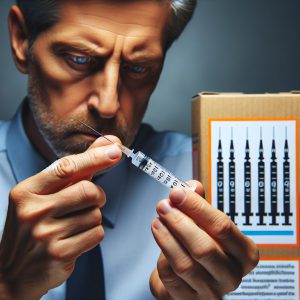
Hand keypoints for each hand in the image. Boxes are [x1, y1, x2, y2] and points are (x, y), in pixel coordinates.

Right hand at [0, 137, 121, 299]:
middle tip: (88, 202)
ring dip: (92, 217)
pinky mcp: (60, 253)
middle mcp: (33, 211)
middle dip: (96, 196)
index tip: (115, 150)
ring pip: (96, 214)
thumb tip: (107, 144)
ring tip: (73, 225)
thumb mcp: (44, 195)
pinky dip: (93, 234)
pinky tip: (75, 239)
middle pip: (88, 191)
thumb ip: (75, 169)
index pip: (66, 168)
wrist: (14, 272)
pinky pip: (96, 234)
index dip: (95, 157)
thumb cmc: (33, 227)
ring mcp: (45, 234)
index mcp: (27, 191)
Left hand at [150, 181, 258, 299]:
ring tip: (157, 221)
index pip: (222, 226)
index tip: (177, 193)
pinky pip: (170, 277)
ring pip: (185, 264)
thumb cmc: (205, 247)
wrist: (196, 280)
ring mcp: (211, 292)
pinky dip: (162, 257)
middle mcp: (231, 276)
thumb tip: (192, 186)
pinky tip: (162, 243)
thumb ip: (200, 204)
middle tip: (163, 206)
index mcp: (243, 253)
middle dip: (179, 223)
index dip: (196, 207)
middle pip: (204, 248)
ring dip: (166, 238)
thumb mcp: (207, 224)